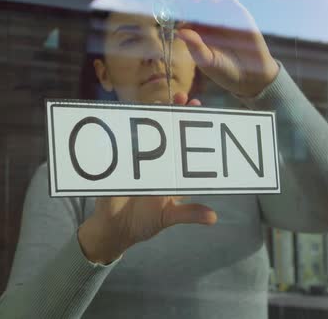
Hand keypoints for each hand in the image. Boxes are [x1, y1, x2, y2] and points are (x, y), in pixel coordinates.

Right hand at [77, 93, 216, 263]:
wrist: (114, 228)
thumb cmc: (143, 223)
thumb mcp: (167, 218)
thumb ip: (188, 214)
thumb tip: (213, 217)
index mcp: (172, 173)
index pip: (184, 146)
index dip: (191, 129)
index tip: (197, 109)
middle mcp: (157, 163)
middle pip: (167, 133)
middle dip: (175, 114)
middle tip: (182, 98)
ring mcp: (137, 160)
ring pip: (147, 133)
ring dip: (153, 116)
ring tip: (161, 102)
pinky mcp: (120, 162)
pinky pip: (125, 142)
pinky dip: (129, 128)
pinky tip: (134, 114)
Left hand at [176, 0, 278, 97]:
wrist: (249, 76)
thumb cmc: (224, 71)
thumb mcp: (207, 61)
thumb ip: (195, 47)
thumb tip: (179, 32)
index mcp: (196, 35)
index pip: (185, 19)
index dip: (181, 14)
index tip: (178, 11)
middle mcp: (207, 25)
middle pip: (196, 7)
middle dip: (191, 1)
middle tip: (190, 1)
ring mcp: (222, 19)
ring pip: (210, 1)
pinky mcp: (238, 15)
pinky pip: (228, 2)